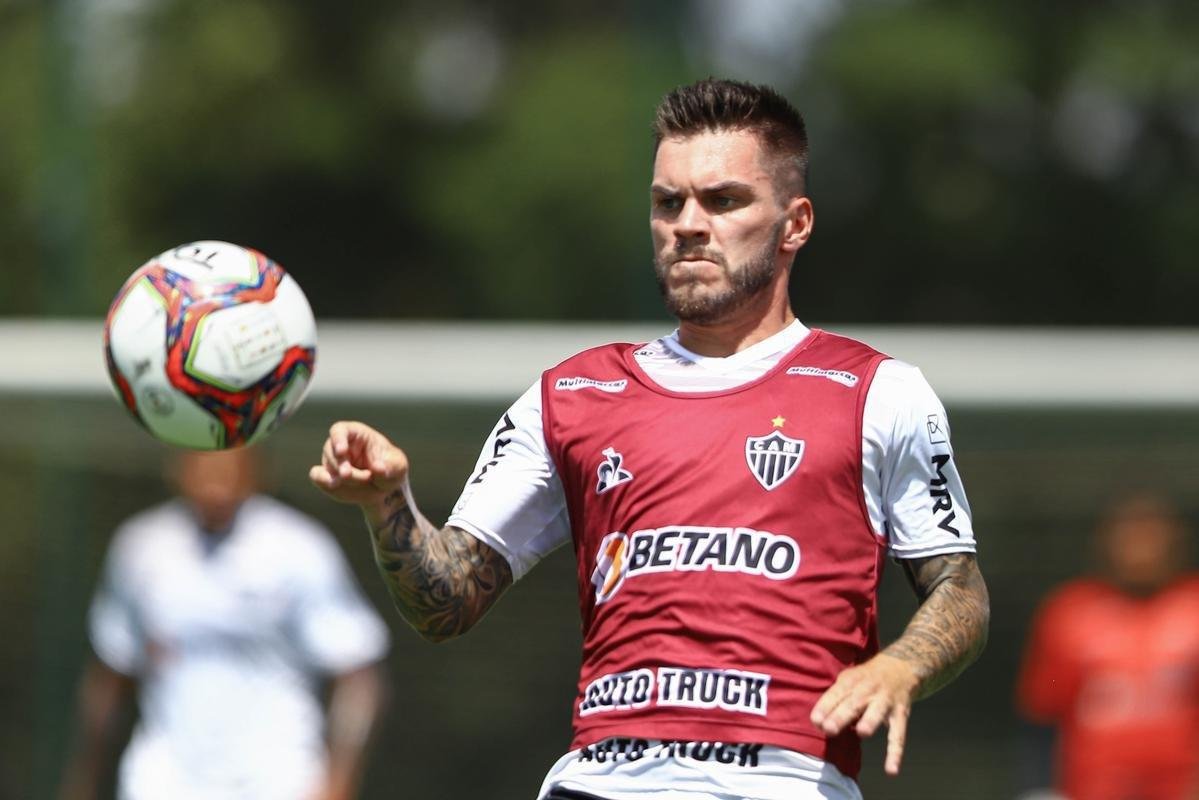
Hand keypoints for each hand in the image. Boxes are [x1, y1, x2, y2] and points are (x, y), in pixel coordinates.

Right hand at [309, 421, 408, 518]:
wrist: (385, 489)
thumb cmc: (391, 469)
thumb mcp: (398, 466)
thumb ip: (390, 467)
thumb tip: (378, 468)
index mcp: (357, 434)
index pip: (340, 430)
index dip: (338, 439)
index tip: (342, 451)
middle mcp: (341, 445)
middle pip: (333, 451)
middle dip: (345, 466)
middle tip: (366, 477)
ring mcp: (332, 461)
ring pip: (328, 466)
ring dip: (343, 478)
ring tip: (364, 484)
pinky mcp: (328, 476)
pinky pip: (317, 476)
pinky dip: (322, 480)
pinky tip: (333, 485)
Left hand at [809, 653, 919, 775]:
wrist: (901, 667)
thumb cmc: (865, 678)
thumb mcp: (848, 679)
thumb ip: (834, 697)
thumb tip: (817, 721)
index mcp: (851, 681)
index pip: (836, 693)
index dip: (825, 706)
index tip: (815, 720)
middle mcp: (868, 690)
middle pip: (854, 703)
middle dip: (842, 716)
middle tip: (829, 729)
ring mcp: (885, 702)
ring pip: (877, 713)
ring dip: (870, 722)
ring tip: (862, 733)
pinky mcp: (900, 715)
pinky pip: (898, 736)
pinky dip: (895, 753)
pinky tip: (891, 771)